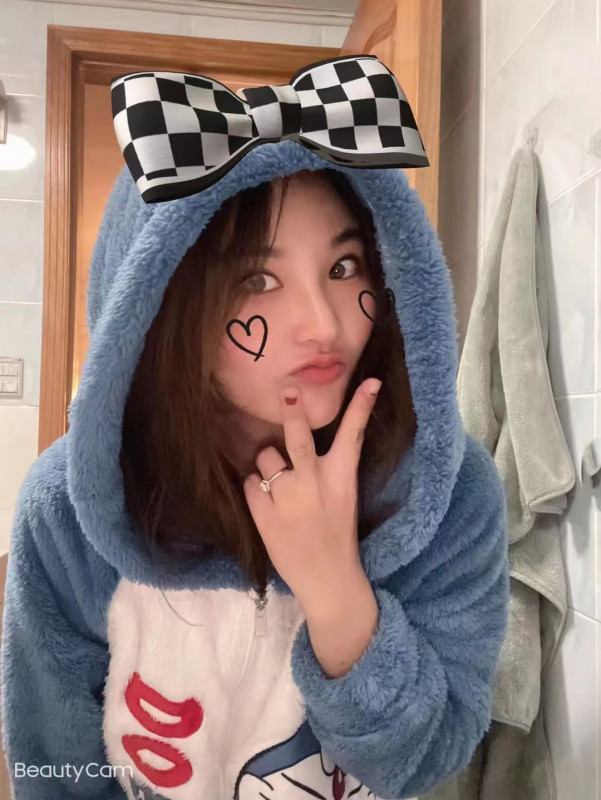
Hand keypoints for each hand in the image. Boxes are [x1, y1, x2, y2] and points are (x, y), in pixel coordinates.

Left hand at [242, 377, 381, 612]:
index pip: (353, 434)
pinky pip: (249, 482)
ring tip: (279, 488)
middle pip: (298, 437)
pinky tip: (268, 505)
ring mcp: (288, 497)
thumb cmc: (335, 533)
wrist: (327, 578)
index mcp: (341, 477)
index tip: (370, 382)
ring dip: (268, 466)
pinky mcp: (264, 514)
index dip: (361, 406)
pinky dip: (255, 489)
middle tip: (288, 391)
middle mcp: (314, 482)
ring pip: (266, 457)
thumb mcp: (343, 496)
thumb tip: (300, 437)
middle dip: (293, 411)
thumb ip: (326, 468)